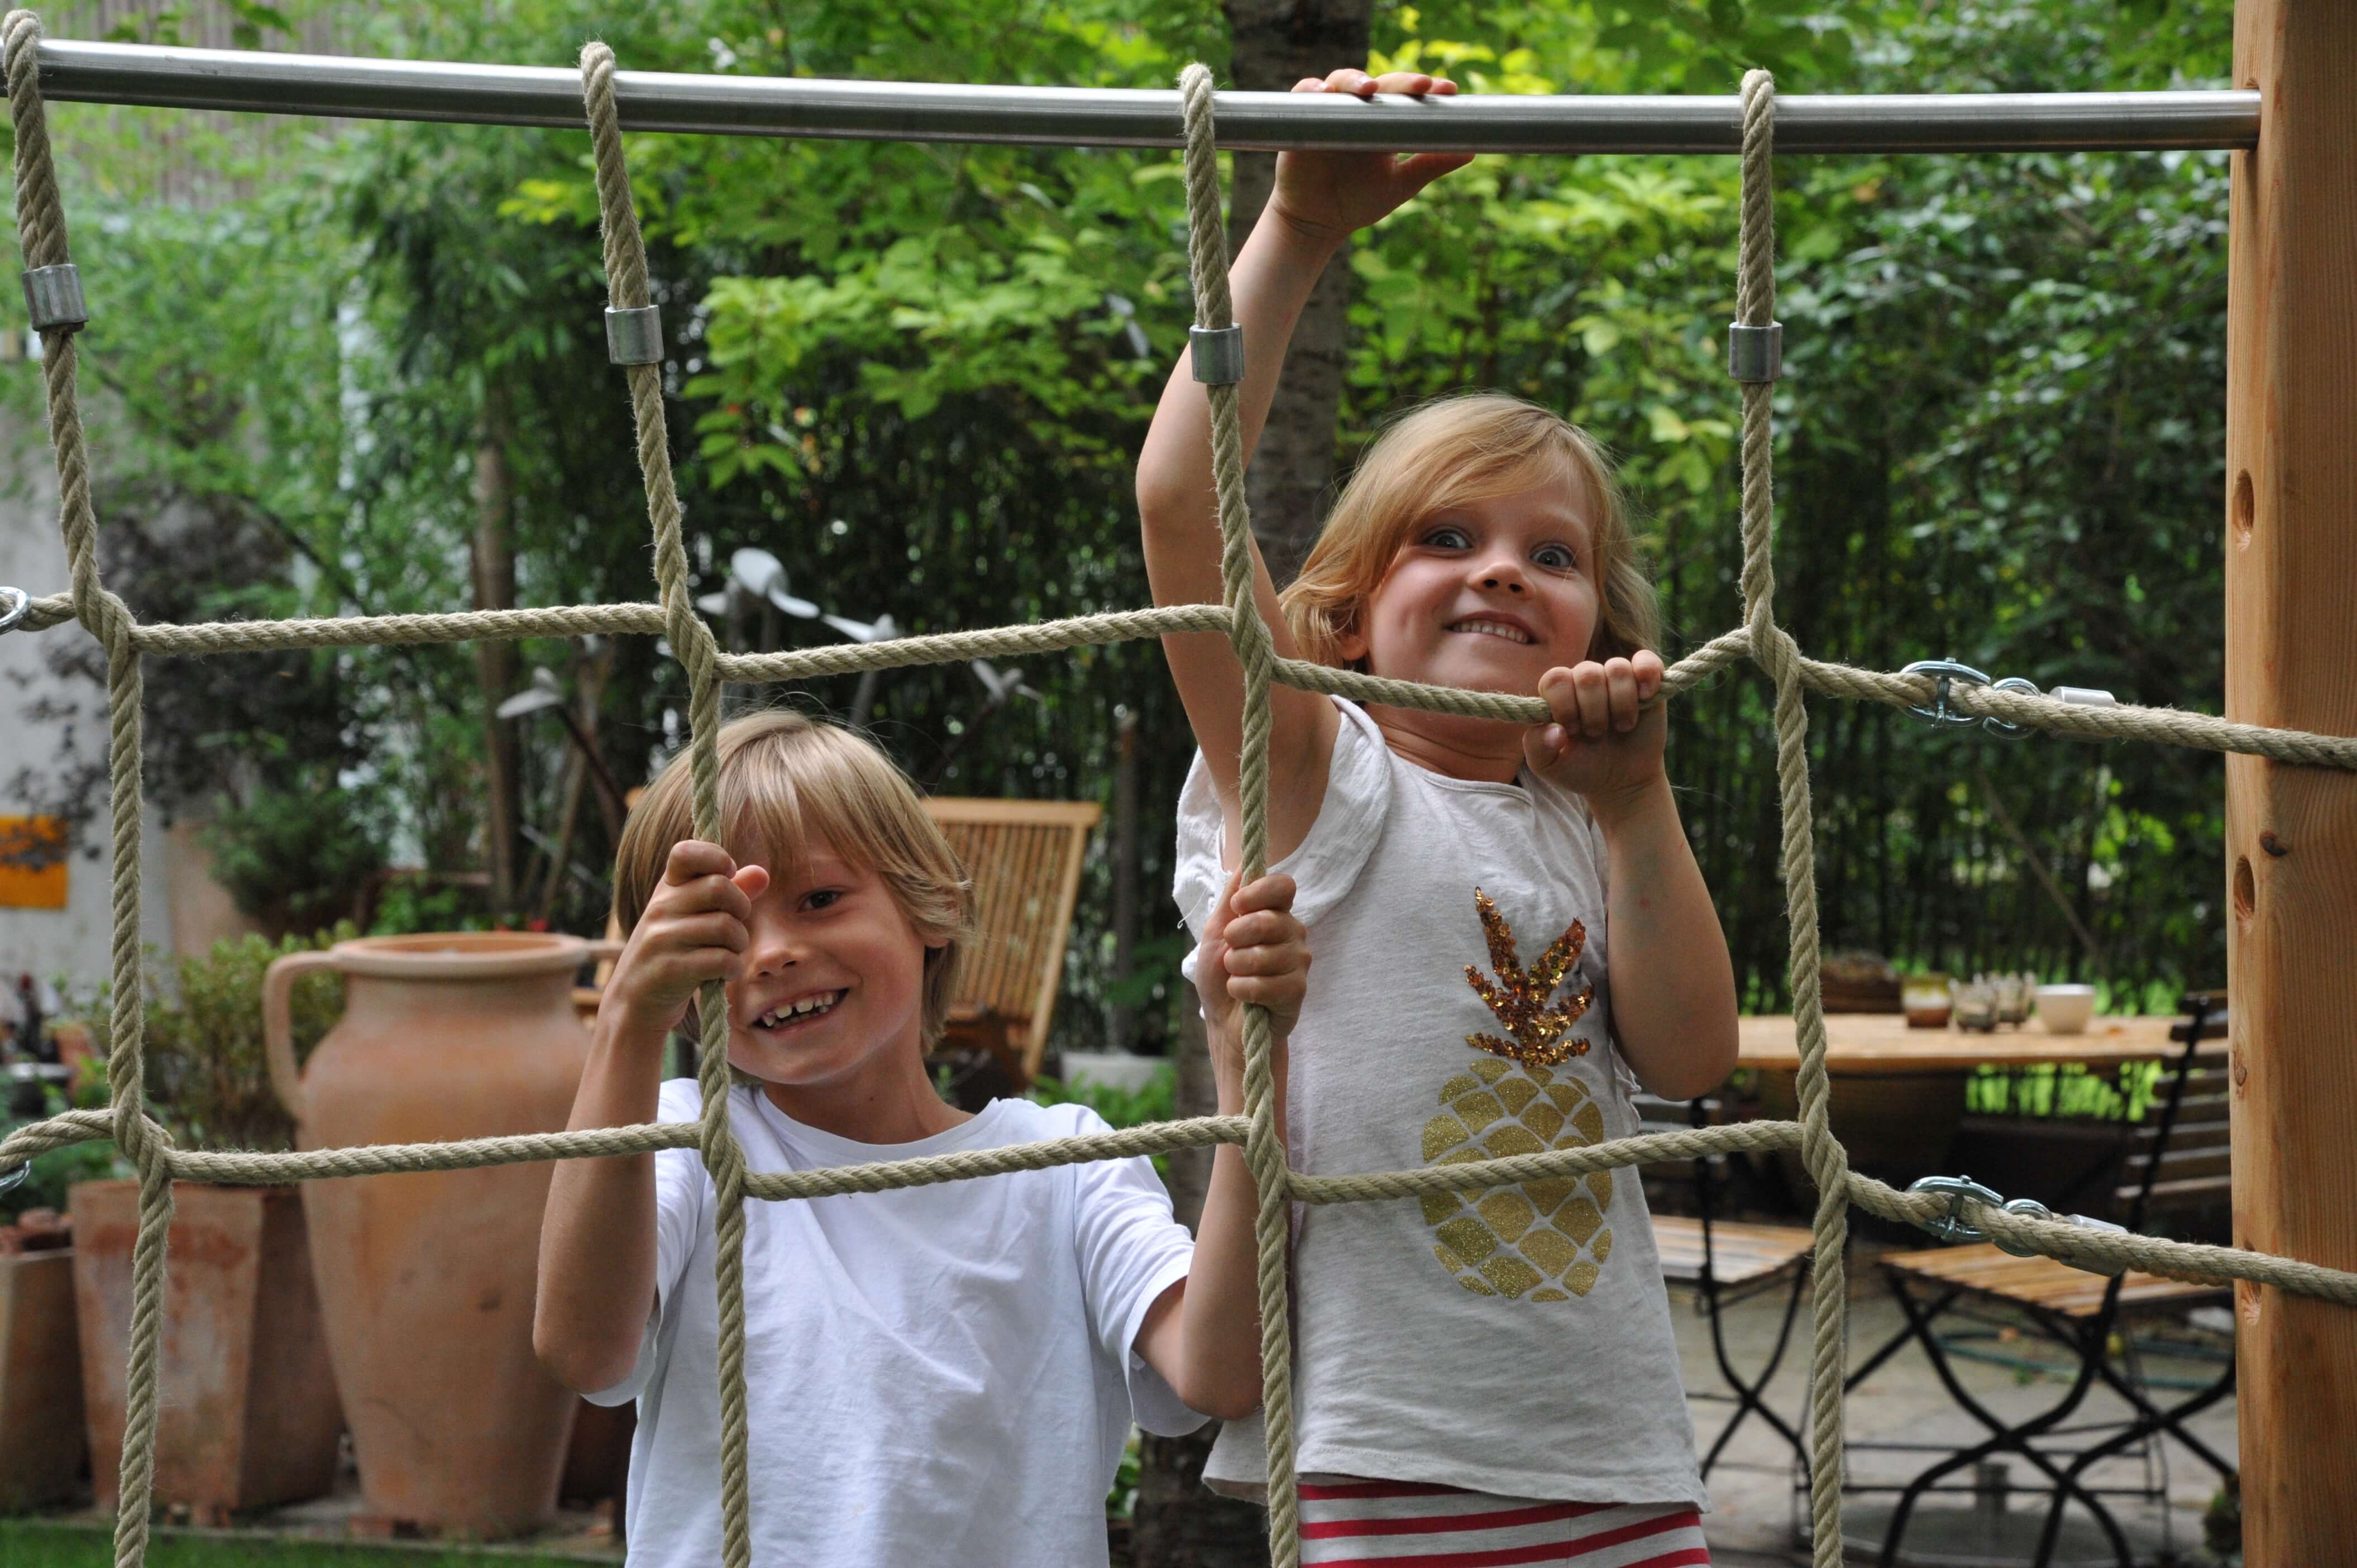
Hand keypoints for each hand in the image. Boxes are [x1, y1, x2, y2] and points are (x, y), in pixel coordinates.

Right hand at [603, 841, 769, 1033]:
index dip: (717, 858)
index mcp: (667, 889)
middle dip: (741, 908)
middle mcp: (660, 908)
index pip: (686, 852)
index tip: (727, 876)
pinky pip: (721, 960)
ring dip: (739, 943)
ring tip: (729, 952)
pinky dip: (732, 968)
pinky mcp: (669, 969)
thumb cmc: (674, 953)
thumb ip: (730, 893)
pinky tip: (724, 973)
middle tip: (735, 925)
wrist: (634, 1003)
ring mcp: (661, 938)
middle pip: (719, 887)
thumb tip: (762, 873)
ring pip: (725, 926)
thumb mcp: (695, 918)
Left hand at [1197, 872, 1308, 1085]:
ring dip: (1236, 969)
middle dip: (1236, 937)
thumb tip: (1242, 865)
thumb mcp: (1216, 932)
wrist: (1224, 1022)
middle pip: (1269, 920)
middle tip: (1229, 953)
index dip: (1258, 892)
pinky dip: (1243, 990)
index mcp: (1276, 914)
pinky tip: (1243, 996)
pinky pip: (1266, 984)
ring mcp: (1299, 962)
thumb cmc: (1220, 976)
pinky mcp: (1298, 990)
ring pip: (1264, 955)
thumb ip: (1229, 899)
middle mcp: (1293, 933)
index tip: (1236, 905)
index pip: (1283, 886)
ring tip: (1235, 976)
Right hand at [1267, 68, 1474, 246]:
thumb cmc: (1359, 201)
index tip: (1448, 90)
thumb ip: (1432, 163)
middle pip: (1383, 84)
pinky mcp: (1304, 118)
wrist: (1317, 222)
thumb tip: (1472, 151)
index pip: (1409, 96)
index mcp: (1386, 120)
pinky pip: (1305, 94)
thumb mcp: (1401, 183)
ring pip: (1344, 81)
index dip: (1428, 89)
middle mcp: (1360, 110)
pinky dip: (1313, 89)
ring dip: (1357, 80)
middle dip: (1403, 82)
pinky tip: (1323, 91)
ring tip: (1371, 88)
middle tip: (1423, 85)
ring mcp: (1332, 111)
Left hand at [1523, 652, 1669, 815]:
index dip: (1565, 704)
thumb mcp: (1548, 766)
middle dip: (1593, 710)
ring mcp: (1618, 680)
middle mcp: (1587, 681)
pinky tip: (1645, 696)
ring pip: (1617, 668)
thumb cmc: (1582, 768)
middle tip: (1596, 733)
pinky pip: (1648, 661)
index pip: (1556, 679)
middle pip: (1587, 673)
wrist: (1622, 782)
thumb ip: (1537, 746)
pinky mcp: (1647, 683)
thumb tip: (1554, 729)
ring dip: (1620, 704)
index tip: (1572, 729)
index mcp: (1560, 694)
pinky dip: (1647, 674)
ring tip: (1621, 726)